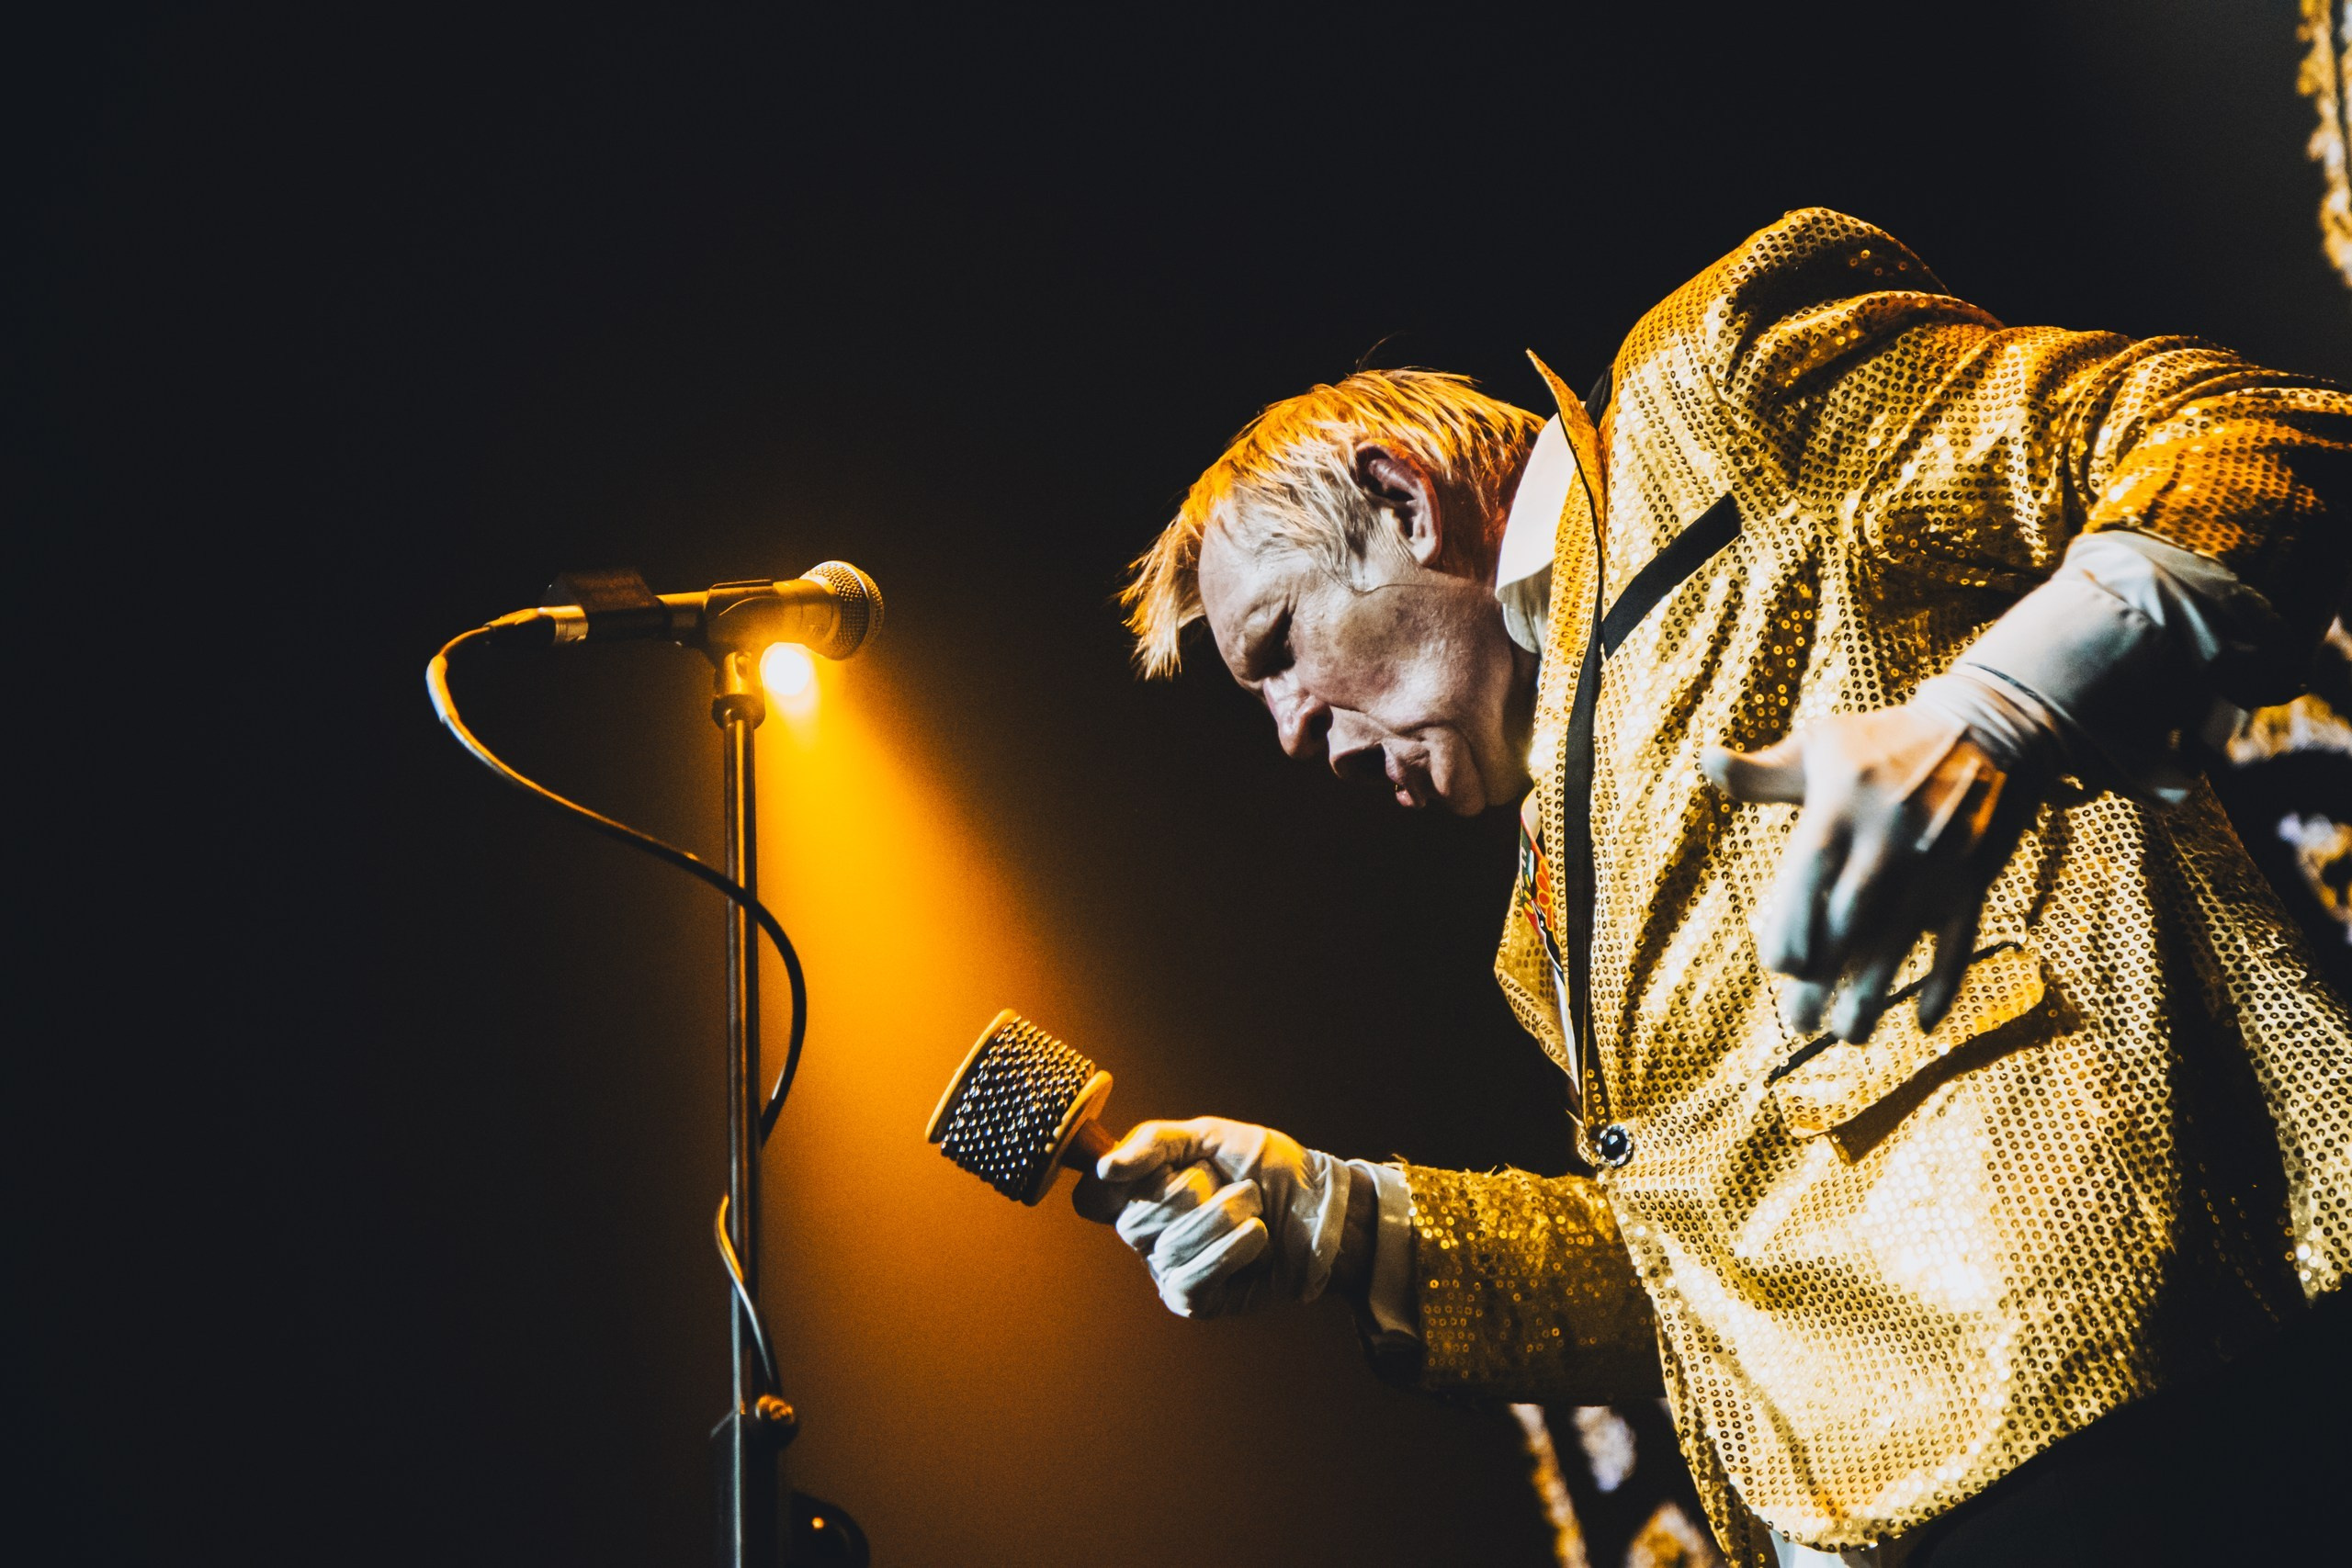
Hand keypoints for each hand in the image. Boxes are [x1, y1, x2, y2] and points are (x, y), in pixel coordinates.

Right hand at [1071, 1117, 1352, 1319]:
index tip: (1141, 1169)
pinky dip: (1229, 1253)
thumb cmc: (1265, 1169)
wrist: (1319, 1206)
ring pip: (1170, 1248)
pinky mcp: (1195, 1301)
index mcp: (1142, 1191)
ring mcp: (1169, 1269)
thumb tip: (1105, 1167)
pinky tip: (1257, 1237)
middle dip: (1189, 1193)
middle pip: (1134, 1221)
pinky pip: (1191, 1280)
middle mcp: (1148, 1235)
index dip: (1106, 1186)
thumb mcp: (1211, 1136)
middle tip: (1227, 1182)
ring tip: (1254, 1205)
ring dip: (1222, 1218)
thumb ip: (1154, 1141)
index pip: (1092, 1198)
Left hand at [1703, 705, 2034, 1042]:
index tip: (1780, 967)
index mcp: (1842, 807)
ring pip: (1900, 941)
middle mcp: (1888, 841)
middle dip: (1823, 976)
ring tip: (1847, 1037)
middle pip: (1849, 920)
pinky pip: (1959, 940)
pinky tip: (1922, 1023)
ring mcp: (1936, 865)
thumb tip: (1705, 760)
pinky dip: (1945, 982)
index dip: (1795, 923)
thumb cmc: (1887, 739)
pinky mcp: (1974, 880)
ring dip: (1875, 993)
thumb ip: (1763, 771)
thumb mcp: (1823, 743)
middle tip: (1798, 1024)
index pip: (1811, 873)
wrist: (1992, 726)